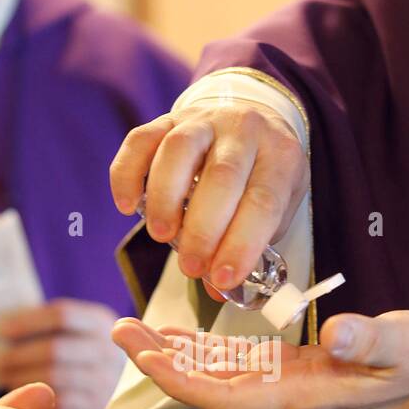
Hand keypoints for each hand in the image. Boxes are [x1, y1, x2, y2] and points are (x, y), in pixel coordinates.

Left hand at [0, 298, 123, 408]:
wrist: (125, 387)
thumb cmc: (86, 352)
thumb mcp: (81, 329)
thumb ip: (50, 324)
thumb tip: (4, 325)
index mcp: (100, 322)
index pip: (62, 315)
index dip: (29, 322)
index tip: (4, 330)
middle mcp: (106, 350)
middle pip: (56, 349)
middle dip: (22, 355)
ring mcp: (104, 381)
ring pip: (55, 377)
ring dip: (23, 377)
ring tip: (5, 376)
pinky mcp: (97, 408)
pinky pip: (60, 402)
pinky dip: (36, 398)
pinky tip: (21, 394)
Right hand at [109, 105, 308, 297]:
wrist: (254, 121)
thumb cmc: (263, 175)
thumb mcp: (277, 210)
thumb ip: (251, 247)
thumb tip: (216, 288)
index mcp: (280, 157)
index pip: (264, 202)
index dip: (242, 244)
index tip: (223, 278)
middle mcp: (244, 130)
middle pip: (222, 176)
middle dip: (203, 229)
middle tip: (190, 266)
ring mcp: (204, 120)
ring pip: (178, 150)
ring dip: (165, 198)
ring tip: (161, 236)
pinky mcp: (168, 120)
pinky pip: (141, 141)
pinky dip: (128, 174)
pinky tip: (128, 205)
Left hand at [111, 312, 408, 408]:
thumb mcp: (407, 347)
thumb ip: (373, 342)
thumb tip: (340, 335)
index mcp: (302, 397)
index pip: (225, 398)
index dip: (182, 381)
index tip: (145, 357)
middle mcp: (283, 399)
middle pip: (207, 389)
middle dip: (161, 364)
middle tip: (119, 330)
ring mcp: (283, 388)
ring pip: (215, 378)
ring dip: (173, 356)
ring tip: (132, 328)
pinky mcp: (289, 373)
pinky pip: (233, 367)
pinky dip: (201, 351)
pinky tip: (176, 335)